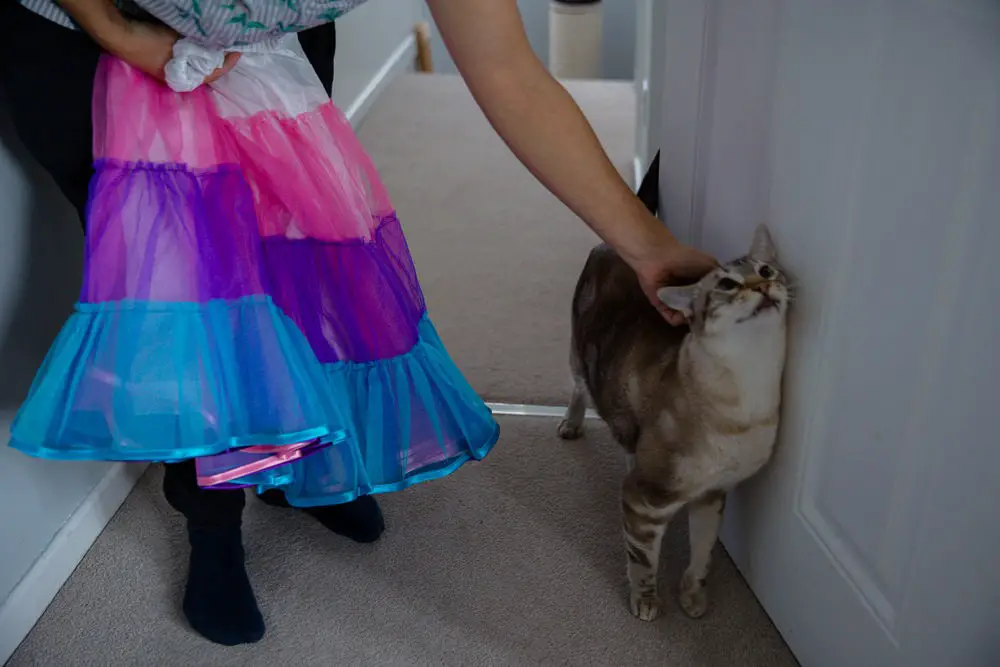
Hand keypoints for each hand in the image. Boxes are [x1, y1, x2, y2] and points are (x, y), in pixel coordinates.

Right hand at [112, 21, 240, 83]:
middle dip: (220, 61)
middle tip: (232, 48)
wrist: (118, 34)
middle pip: (205, 72)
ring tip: (220, 46)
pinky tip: (200, 44)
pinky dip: (195, 52)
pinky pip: (184, 58)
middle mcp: (175, 78)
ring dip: (208, 57)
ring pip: (194, 66)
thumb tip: (217, 46)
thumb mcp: (177, 42)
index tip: (239, 51)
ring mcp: (166, 70)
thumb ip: (198, 47)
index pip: (213, 74)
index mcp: (182, 79)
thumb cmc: (148, 41)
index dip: (228, 63)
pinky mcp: (158, 60)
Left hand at [624, 219, 717, 325]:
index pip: (714, 301)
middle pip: (702, 312)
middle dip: (706, 314)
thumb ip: (721, 281)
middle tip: (710, 315)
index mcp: (703, 285)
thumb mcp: (710, 265)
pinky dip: (678, 318)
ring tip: (695, 312)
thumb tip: (732, 295)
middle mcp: (691, 296)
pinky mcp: (663, 307)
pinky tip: (681, 313)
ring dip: (692, 317)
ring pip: (688, 318)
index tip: (725, 311)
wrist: (658, 257)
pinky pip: (673, 319)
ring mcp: (677, 303)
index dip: (719, 306)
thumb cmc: (685, 259)